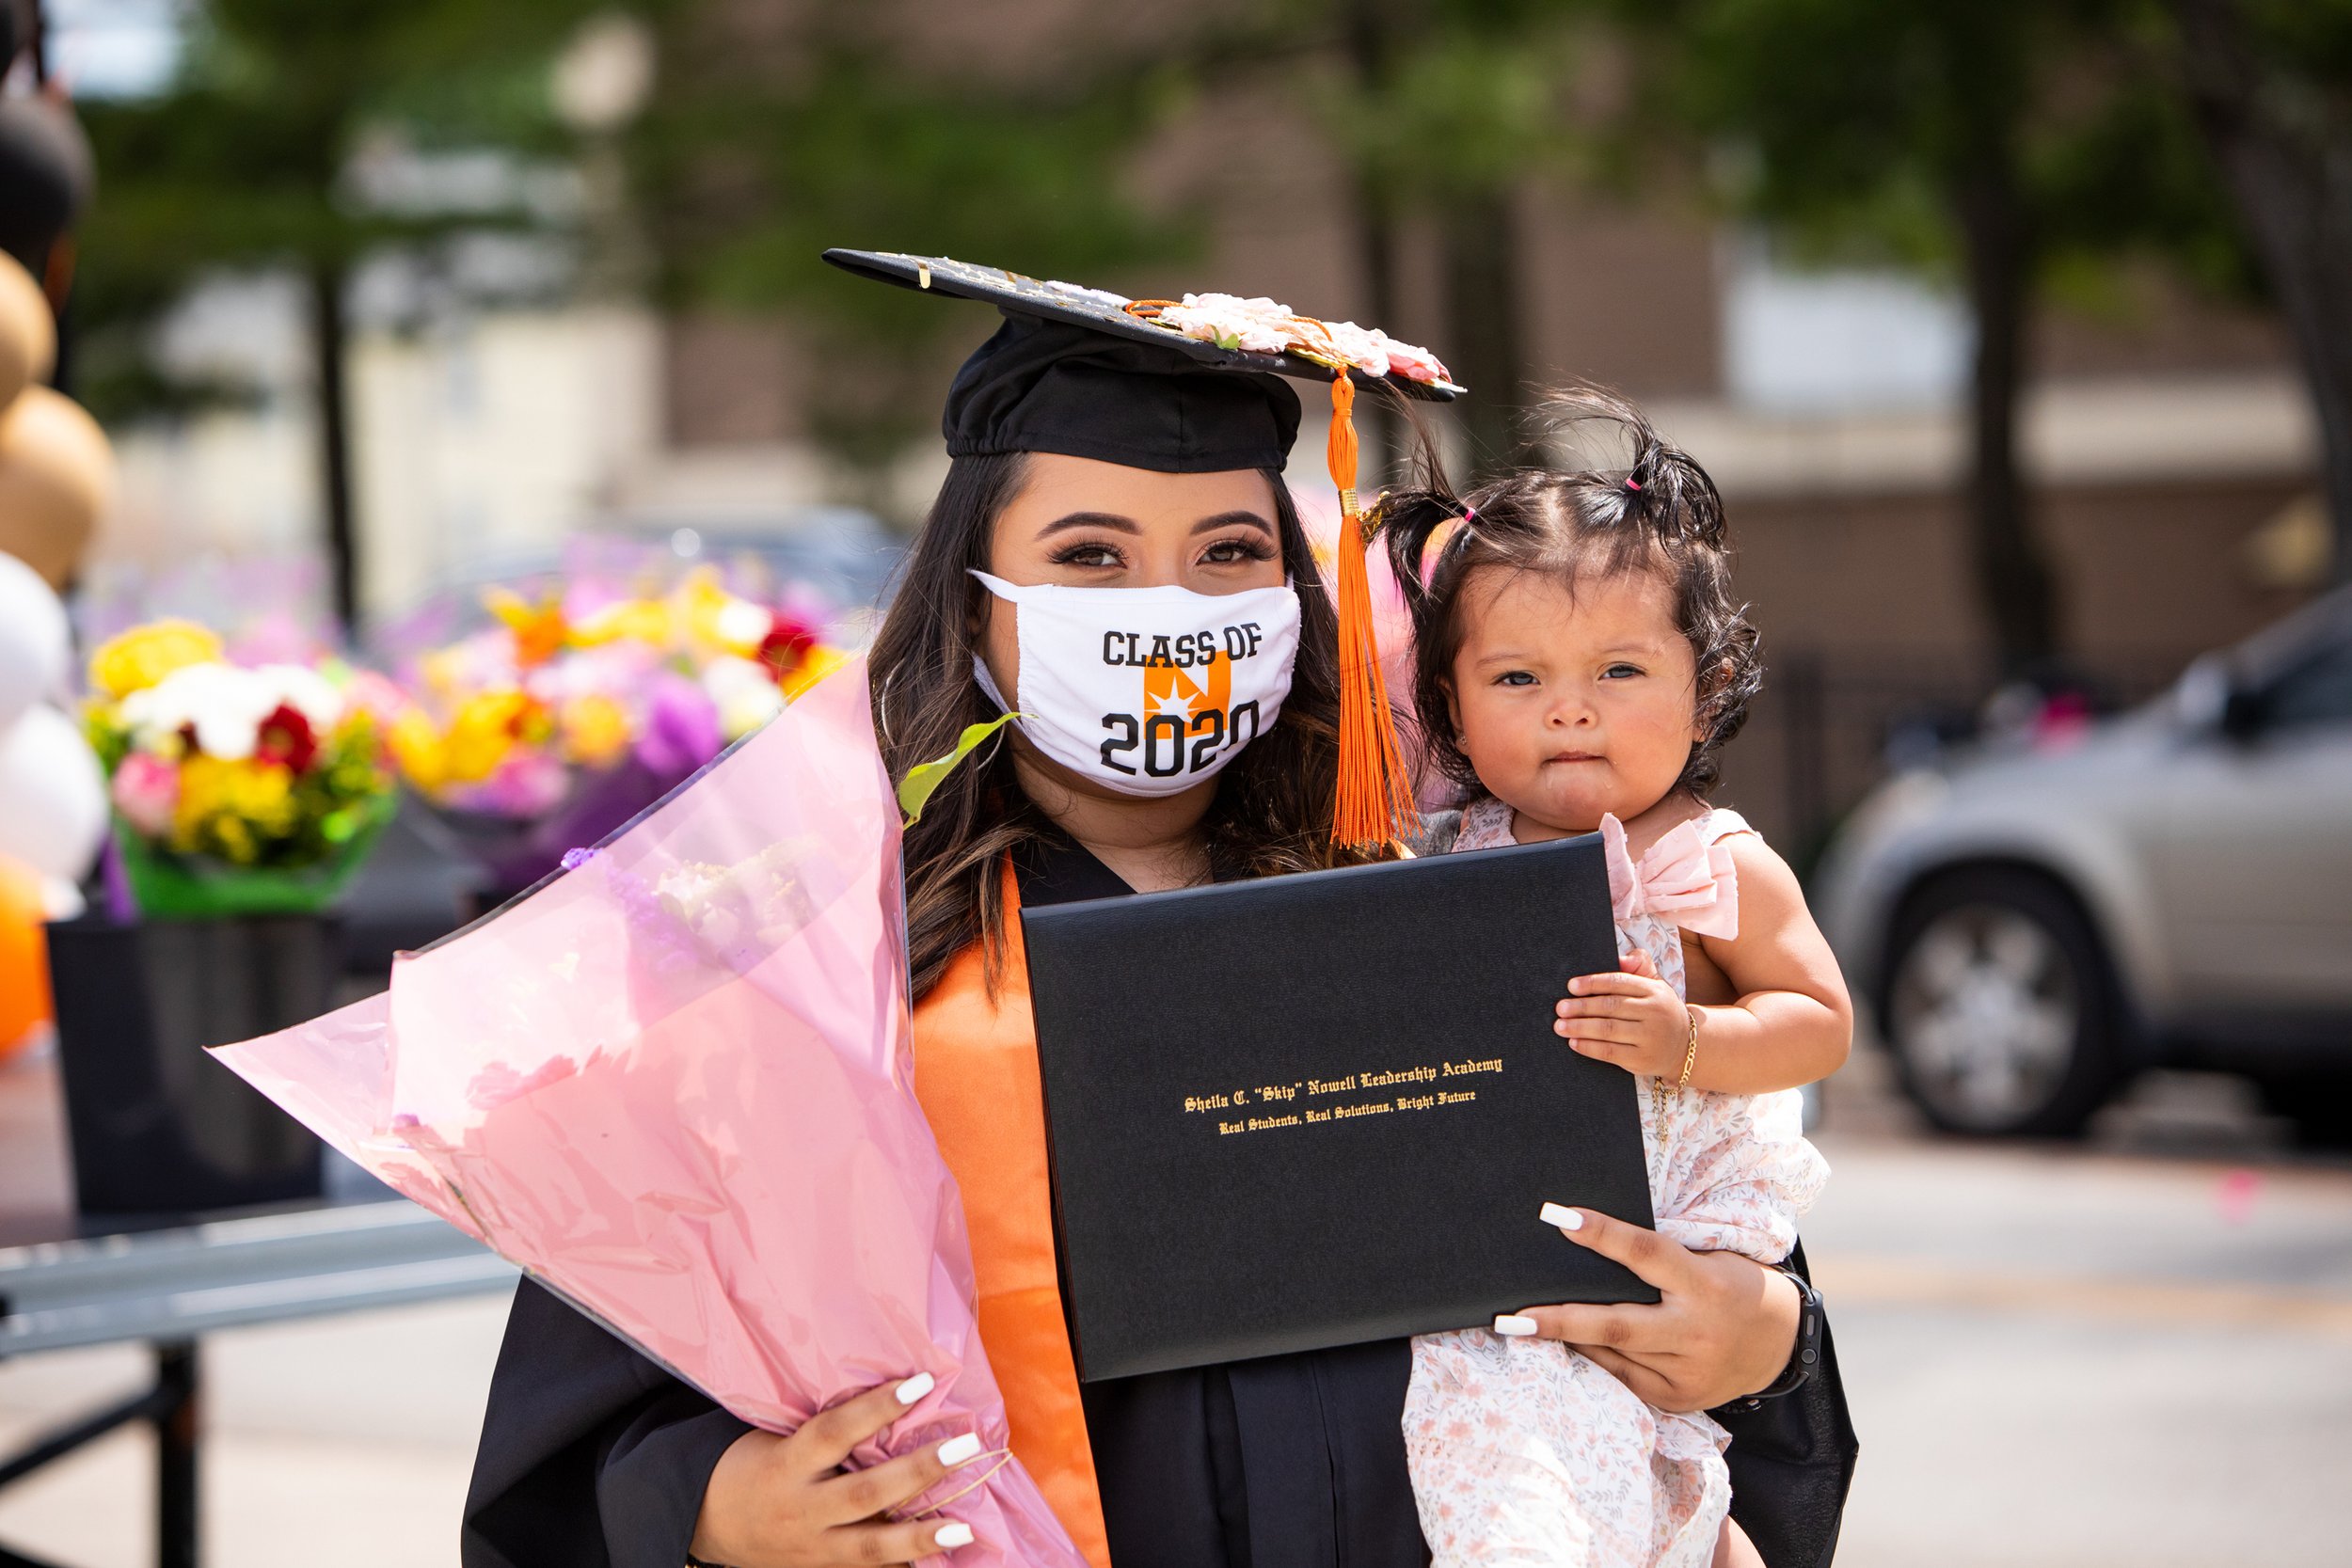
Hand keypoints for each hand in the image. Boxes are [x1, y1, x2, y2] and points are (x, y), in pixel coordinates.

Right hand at [691, 1373, 987, 1566]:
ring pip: (871, 1546)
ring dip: (922, 1536)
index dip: (877, 1407)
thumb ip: (827, 1431)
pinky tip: (942, 1556)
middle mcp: (801, 1509)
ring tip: (964, 1525)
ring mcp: (812, 1548)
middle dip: (919, 1470)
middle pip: (865, 1492)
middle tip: (965, 1447)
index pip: (835, 1431)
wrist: (706, 1523)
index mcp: (786, 1464)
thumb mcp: (777, 1438)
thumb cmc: (751, 1465)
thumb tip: (897, 1400)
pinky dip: (906, 1564)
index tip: (922, 1383)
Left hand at [1495, 1207, 1799, 1412]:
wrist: (1778, 1344)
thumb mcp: (1706, 1259)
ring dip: (1566, 1340)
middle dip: (1560, 1320)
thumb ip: (1658, 1258)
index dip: (1602, 1233)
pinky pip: (1622, 1378)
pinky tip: (1562, 1346)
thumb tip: (1585, 1241)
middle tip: (1509, 1317)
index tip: (1557, 1215)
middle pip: (1618, 1325)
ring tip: (1520, 1327)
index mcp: (1705, 1285)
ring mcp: (1687, 1373)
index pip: (1646, 1253)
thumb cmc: (1729, 1284)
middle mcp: (1696, 1333)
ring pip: (1614, 1355)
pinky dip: (1592, 1359)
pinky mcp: (1677, 1400)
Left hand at [1555, 947, 1690, 1077]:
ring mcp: (1650, 1038)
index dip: (1593, 983)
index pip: (1619, 982)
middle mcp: (1654, 1013)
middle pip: (1611, 1007)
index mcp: (1654, 990)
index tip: (1571, 986)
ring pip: (1608, 1030)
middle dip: (1581, 1007)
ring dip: (1580, 1028)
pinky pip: (1611, 1052)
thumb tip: (1622, 958)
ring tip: (1560, 1026)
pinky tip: (1574, 1043)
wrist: (1686, 1046)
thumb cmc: (1660, 1010)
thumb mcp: (1656, 985)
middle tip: (1560, 1008)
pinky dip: (1589, 1048)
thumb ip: (1640, 966)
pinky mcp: (1643, 1060)